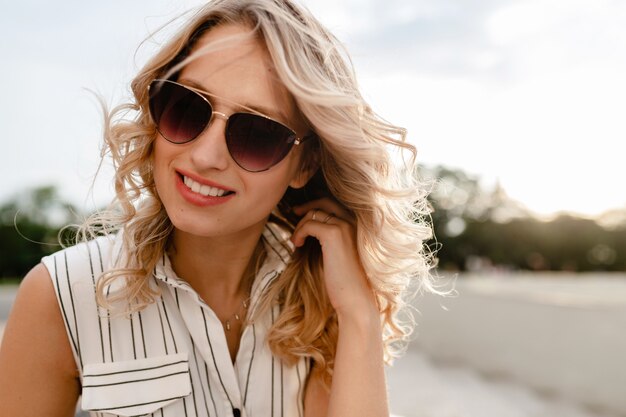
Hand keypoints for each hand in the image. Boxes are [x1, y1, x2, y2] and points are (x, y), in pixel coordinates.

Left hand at [290, 198, 376, 317]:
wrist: (355, 297)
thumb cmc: (347, 280)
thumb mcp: (341, 253)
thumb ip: (333, 236)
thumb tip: (312, 226)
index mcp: (359, 225)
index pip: (335, 204)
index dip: (317, 206)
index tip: (302, 213)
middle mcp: (354, 221)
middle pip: (325, 202)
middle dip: (307, 206)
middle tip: (294, 213)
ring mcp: (344, 225)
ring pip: (314, 213)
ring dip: (300, 225)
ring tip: (297, 241)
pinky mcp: (333, 234)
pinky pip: (308, 225)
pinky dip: (299, 233)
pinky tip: (297, 245)